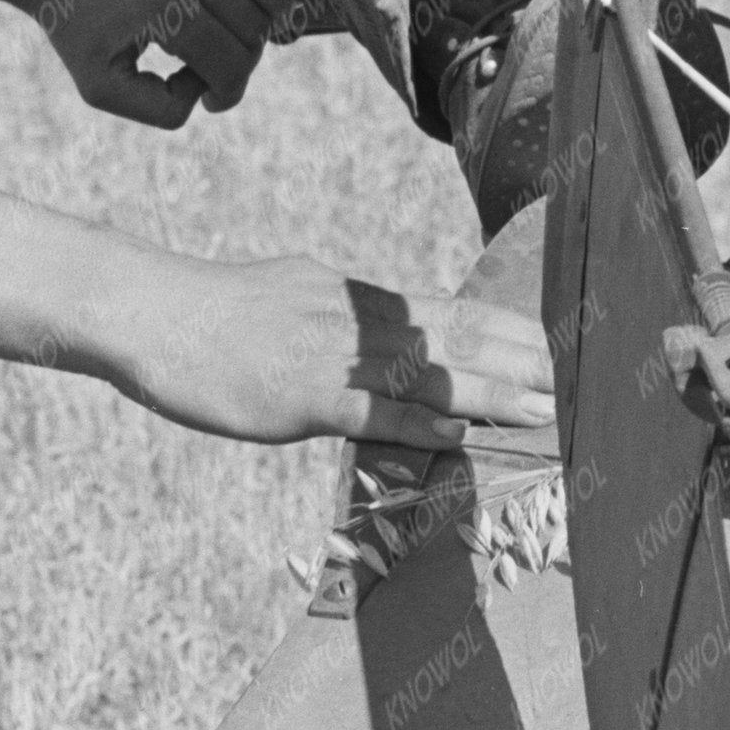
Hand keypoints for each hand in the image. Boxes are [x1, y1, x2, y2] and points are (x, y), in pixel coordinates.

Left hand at [0, 0, 302, 123]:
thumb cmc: (71, 17)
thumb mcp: (100, 84)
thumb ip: (159, 109)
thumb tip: (203, 96)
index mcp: (169, 7)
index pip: (234, 64)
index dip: (226, 93)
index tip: (206, 97)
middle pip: (258, 28)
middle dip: (240, 58)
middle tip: (208, 61)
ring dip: (260, 16)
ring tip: (228, 26)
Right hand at [108, 256, 554, 453]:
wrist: (152, 313)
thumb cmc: (211, 313)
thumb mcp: (290, 296)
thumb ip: (338, 318)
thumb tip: (372, 331)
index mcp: (353, 299)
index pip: (446, 311)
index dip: (502, 329)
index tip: (550, 342)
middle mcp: (355, 322)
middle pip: (455, 338)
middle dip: (519, 358)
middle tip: (577, 375)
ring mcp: (332, 359)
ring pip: (429, 376)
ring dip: (492, 393)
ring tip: (546, 408)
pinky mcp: (303, 397)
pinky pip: (374, 413)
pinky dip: (422, 423)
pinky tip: (463, 433)